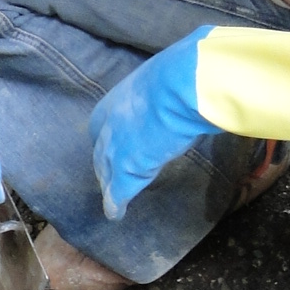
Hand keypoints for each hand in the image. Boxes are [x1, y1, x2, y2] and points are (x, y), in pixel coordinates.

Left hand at [90, 31, 210, 221]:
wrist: (183, 83)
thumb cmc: (184, 75)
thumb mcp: (167, 80)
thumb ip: (166, 90)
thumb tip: (188, 86)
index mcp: (116, 101)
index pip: (104, 127)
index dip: (110, 141)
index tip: (116, 149)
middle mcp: (108, 124)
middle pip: (101, 152)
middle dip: (105, 166)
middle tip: (109, 178)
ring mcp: (114, 147)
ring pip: (106, 172)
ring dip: (110, 185)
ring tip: (112, 198)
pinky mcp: (125, 168)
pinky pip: (117, 191)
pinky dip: (116, 204)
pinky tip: (116, 214)